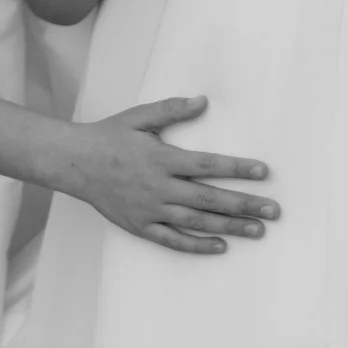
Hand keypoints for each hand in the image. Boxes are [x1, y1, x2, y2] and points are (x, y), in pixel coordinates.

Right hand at [68, 98, 277, 253]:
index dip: (237, 169)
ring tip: (258, 230)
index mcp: (161, 159)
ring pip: (197, 223)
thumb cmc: (109, 136)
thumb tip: (203, 101)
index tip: (263, 172)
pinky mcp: (140, 226)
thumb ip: (172, 109)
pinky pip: (173, 241)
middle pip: (209, 199)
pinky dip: (197, 246)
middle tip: (274, 211)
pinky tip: (221, 247)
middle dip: (244, 205)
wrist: (74, 163)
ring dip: (230, 227)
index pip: (207, 165)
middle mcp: (159, 187)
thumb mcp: (139, 116)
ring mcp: (150, 210)